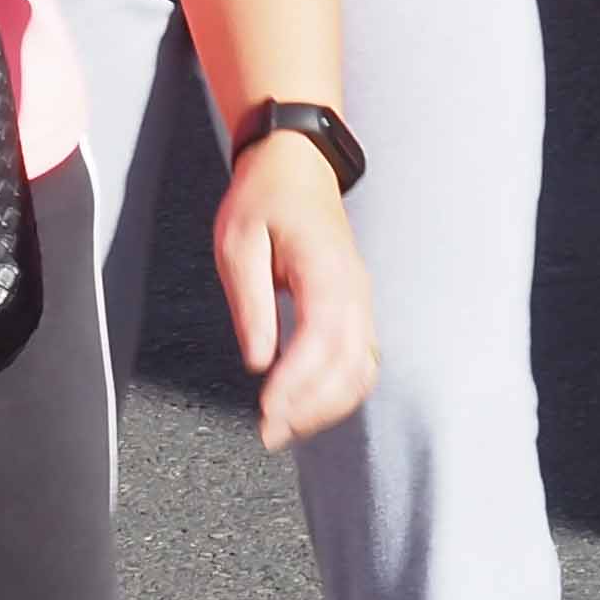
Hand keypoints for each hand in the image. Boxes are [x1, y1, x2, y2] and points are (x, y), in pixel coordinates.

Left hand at [214, 132, 377, 452]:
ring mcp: (361, 301)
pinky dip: (340, 391)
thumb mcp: (237, 242)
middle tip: (269, 433)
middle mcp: (354, 291)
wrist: (295, 166)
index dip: (297, 384)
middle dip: (311, 407)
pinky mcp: (356, 309)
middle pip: (348, 366)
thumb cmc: (262, 199)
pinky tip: (309, 407)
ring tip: (286, 428)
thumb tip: (259, 362)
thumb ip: (249, 303)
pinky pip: (361, 360)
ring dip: (327, 407)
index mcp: (326, 271)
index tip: (267, 412)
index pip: (321, 341)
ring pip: (361, 370)